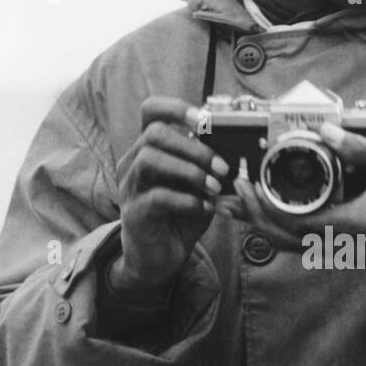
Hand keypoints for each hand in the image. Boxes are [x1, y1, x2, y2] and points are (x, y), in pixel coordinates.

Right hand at [109, 97, 230, 301]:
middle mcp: (132, 163)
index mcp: (148, 149)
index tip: (204, 119)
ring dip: (189, 171)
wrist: (159, 258)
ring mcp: (129, 187)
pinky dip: (186, 199)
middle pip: (153, 134)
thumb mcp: (198, 187)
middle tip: (221, 168)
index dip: (176, 108)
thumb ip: (209, 168)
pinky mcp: (133, 213)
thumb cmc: (179, 217)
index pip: (150, 111)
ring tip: (214, 188)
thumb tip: (236, 153)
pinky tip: (205, 207)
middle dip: (194, 147)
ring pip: (149, 160)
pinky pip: (156, 196)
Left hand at [226, 121, 365, 274]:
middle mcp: (344, 240)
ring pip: (291, 245)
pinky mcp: (344, 243)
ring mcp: (343, 245)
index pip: (296, 221)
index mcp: (353, 223)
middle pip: (284, 238)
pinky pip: (303, 242)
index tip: (249, 183)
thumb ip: (358, 148)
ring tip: (235, 207)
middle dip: (253, 217)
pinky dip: (279, 230)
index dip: (266, 206)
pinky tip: (265, 215)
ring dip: (261, 226)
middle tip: (231, 193)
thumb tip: (323, 130)